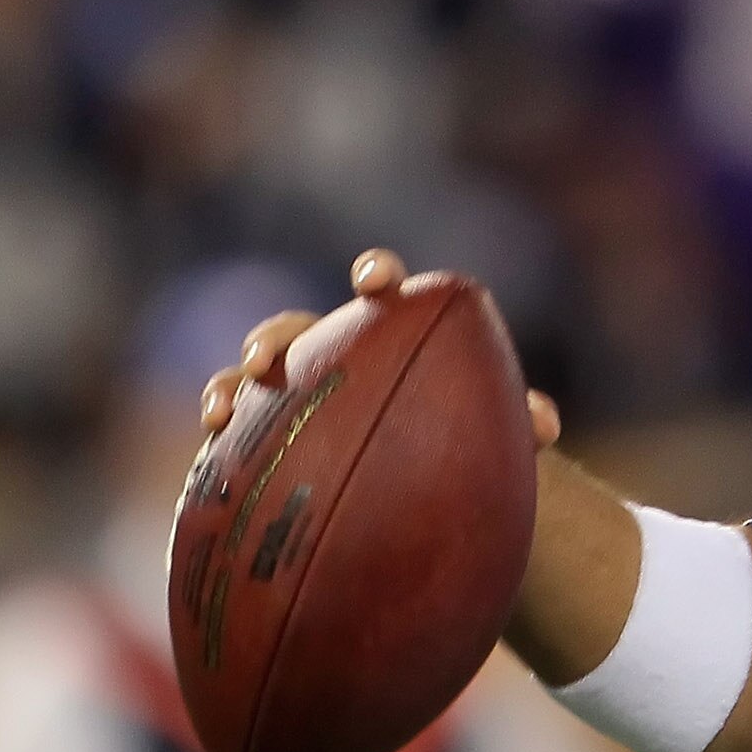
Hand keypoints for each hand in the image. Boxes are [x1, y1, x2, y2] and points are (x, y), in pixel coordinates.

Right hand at [198, 248, 559, 447]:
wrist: (426, 476)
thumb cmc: (463, 433)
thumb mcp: (495, 427)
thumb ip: (519, 417)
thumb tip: (543, 424)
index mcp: (387, 333)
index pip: (381, 287)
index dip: (375, 275)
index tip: (373, 281)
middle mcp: (331, 354)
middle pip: (293, 329)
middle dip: (273, 337)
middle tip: (264, 359)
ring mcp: (293, 396)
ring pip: (248, 382)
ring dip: (229, 388)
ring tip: (220, 413)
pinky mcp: (266, 440)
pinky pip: (234, 440)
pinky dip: (219, 449)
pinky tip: (208, 473)